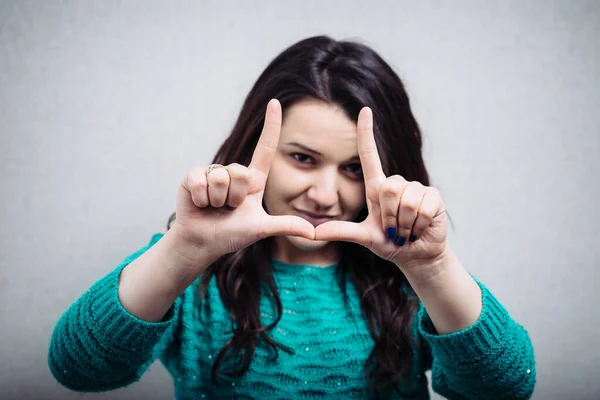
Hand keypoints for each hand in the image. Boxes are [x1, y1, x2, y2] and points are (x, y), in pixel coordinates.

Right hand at [172, 99, 314, 262]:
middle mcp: (234, 172)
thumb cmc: (231, 235)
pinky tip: (199, 204)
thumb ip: (285, 226)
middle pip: (241, 172)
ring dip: (218, 200)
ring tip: (214, 208)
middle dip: (234, 197)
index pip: (266, 148)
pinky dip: (201, 199)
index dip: (271, 125)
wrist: (202, 243)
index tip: (275, 102)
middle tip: (228, 209)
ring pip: (222, 178)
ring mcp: (213, 172)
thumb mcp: (261, 228)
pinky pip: (201, 181)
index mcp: (253, 179)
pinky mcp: (192, 176)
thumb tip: (314, 233)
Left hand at [314, 107, 448, 277]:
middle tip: (393, 229)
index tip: (364, 110)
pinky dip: (419, 225)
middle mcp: (396, 183)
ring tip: (406, 230)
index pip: (369, 155)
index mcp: (376, 188)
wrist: (415, 255)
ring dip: (404, 224)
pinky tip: (420, 228)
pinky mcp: (433, 196)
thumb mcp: (363, 237)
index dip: (366, 133)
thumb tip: (314, 232)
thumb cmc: (388, 243)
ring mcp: (416, 188)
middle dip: (389, 215)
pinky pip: (423, 207)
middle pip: (388, 187)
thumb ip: (341, 231)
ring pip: (406, 200)